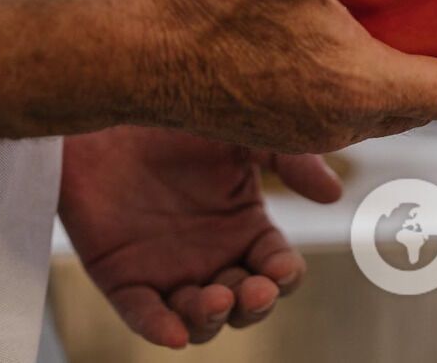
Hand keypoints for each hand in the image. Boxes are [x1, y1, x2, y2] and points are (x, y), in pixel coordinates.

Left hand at [58, 126, 340, 347]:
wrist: (104, 104)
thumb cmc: (174, 117)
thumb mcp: (239, 132)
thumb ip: (288, 157)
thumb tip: (333, 195)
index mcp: (246, 229)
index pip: (278, 270)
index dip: (283, 276)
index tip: (280, 268)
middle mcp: (212, 258)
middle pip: (246, 305)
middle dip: (254, 305)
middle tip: (251, 290)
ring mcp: (167, 271)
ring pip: (200, 319)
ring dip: (212, 319)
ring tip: (215, 299)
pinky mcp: (122, 277)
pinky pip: (143, 314)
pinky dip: (159, 327)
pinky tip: (172, 331)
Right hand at [136, 0, 436, 151]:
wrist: (129, 55)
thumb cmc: (198, 15)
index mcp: (358, 89)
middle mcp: (337, 122)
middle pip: (422, 96)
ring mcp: (302, 127)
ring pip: (377, 99)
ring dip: (398, 57)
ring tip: (393, 3)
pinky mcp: (271, 121)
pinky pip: (335, 98)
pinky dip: (354, 64)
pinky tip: (330, 17)